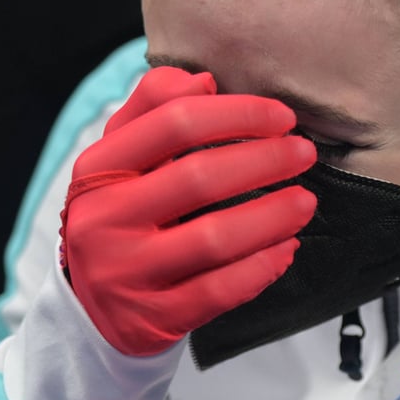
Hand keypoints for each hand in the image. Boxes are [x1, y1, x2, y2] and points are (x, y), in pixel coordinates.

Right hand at [59, 66, 316, 355]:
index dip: (237, 114)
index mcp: (98, 169)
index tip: (282, 117)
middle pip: (198, 177)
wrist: (94, 309)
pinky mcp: (152, 318)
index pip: (173, 123)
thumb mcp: (123, 158)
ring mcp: (125, 273)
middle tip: (304, 154)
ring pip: (214, 238)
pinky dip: (262, 267)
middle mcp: (103, 219)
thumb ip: (154, 109)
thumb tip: (205, 81)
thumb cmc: (123, 216)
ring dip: (272, 215)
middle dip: (265, 160)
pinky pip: (220, 291)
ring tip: (305, 201)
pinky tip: (286, 248)